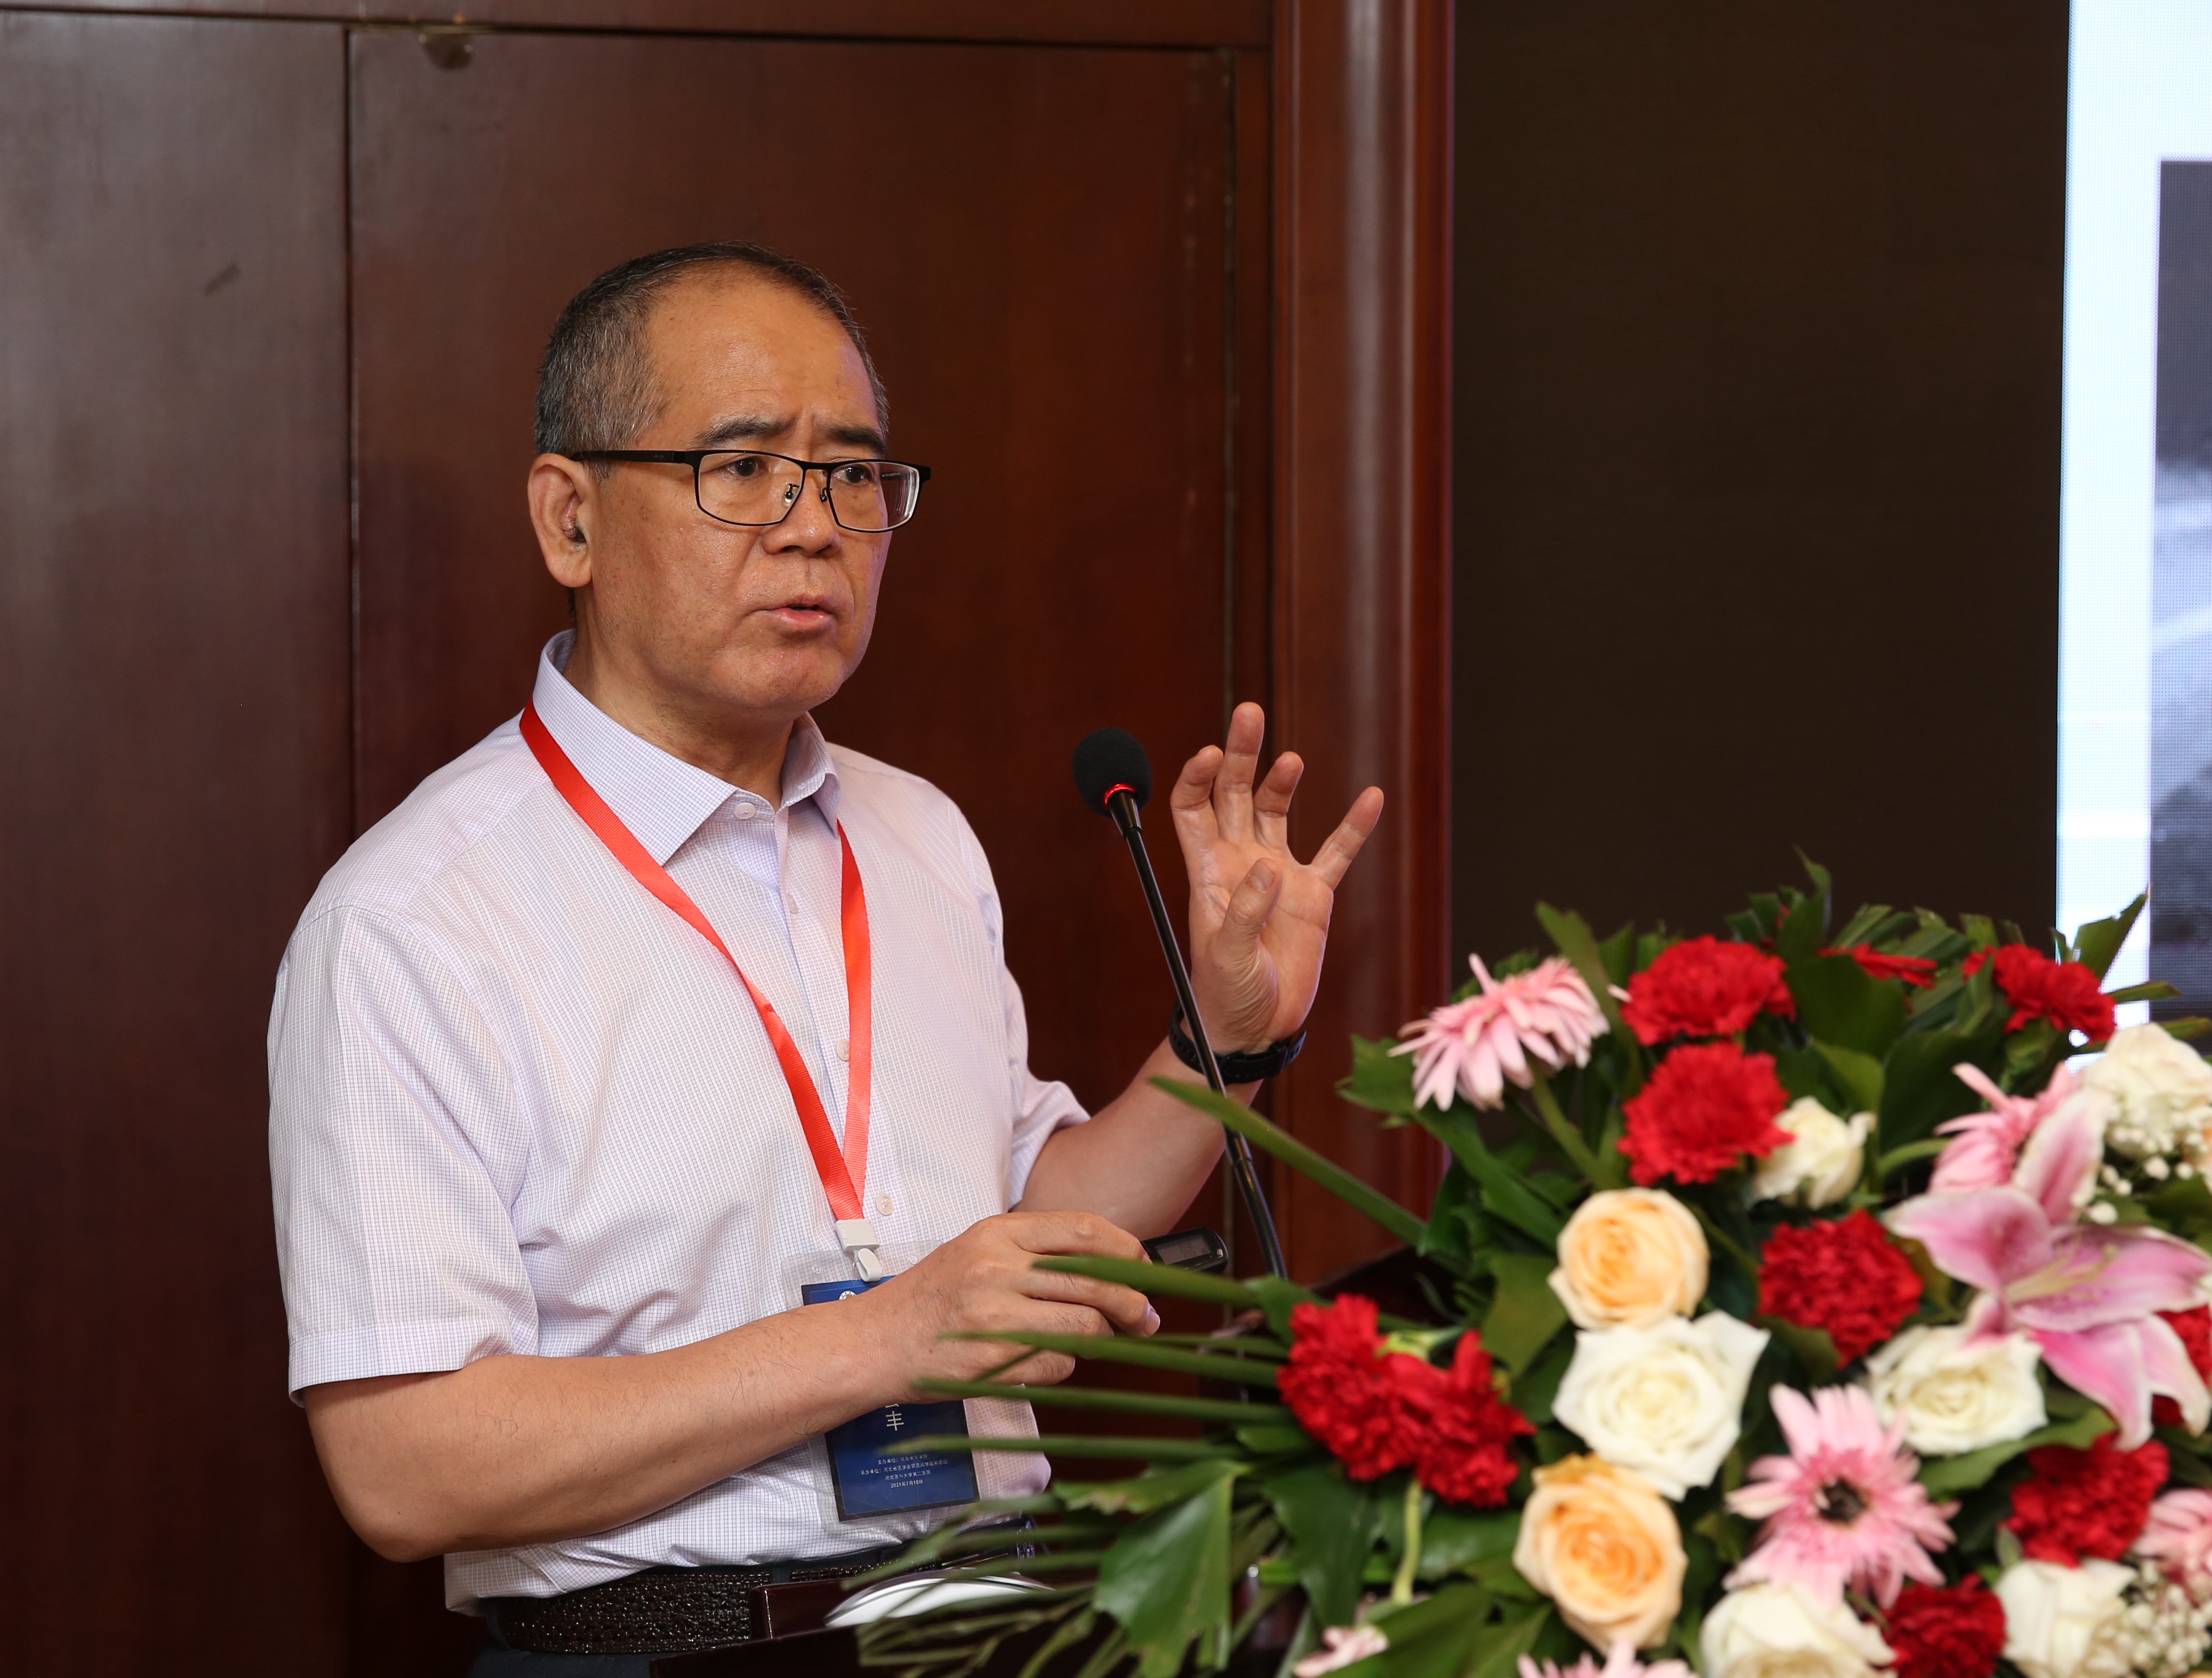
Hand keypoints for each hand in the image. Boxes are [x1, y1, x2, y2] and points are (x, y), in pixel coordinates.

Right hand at [859, 1210, 1156, 1400]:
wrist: (872, 1342)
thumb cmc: (931, 1299)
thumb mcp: (978, 1252)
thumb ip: (1037, 1253)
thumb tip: (1114, 1268)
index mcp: (997, 1233)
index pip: (1085, 1230)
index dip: (1127, 1251)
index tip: (1143, 1270)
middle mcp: (997, 1267)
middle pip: (1098, 1281)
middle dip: (1134, 1305)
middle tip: (1145, 1319)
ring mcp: (994, 1314)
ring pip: (1086, 1325)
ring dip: (1101, 1339)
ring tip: (1095, 1340)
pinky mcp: (992, 1359)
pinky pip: (1059, 1364)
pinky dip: (1064, 1366)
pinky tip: (1044, 1360)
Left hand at [1172, 702, 1383, 1053]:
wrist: (1254, 1028)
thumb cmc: (1225, 995)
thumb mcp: (1225, 959)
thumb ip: (1242, 915)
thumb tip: (1266, 870)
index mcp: (1207, 871)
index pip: (1193, 807)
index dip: (1198, 777)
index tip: (1210, 754)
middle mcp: (1240, 861)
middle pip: (1234, 794)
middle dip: (1240, 754)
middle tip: (1249, 713)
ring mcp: (1278, 874)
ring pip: (1278, 811)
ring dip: (1282, 781)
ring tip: (1290, 760)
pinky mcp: (1313, 895)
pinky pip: (1336, 853)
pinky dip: (1353, 827)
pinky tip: (1371, 798)